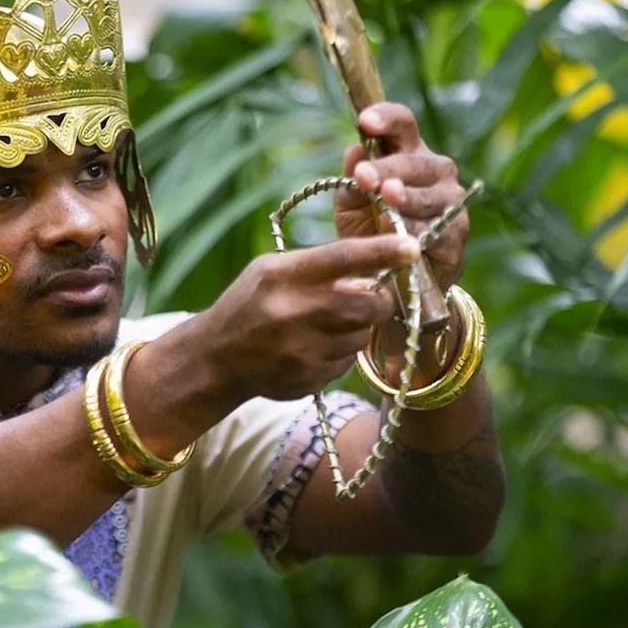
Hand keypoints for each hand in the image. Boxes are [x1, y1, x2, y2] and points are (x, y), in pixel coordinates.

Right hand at [198, 235, 419, 402]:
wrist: (215, 358)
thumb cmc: (249, 303)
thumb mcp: (271, 271)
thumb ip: (317, 267)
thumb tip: (372, 271)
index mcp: (282, 277)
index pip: (342, 258)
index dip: (382, 252)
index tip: (412, 248)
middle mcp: (292, 313)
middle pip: (367, 305)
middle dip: (379, 299)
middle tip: (372, 296)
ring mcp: (301, 351)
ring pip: (362, 336)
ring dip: (357, 327)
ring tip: (329, 323)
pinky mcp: (308, 379)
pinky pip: (347, 363)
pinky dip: (340, 352)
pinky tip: (314, 347)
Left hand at [334, 103, 468, 292]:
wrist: (389, 275)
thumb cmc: (370, 228)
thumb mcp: (351, 204)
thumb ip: (351, 181)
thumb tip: (354, 151)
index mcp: (408, 153)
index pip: (403, 124)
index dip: (386, 118)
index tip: (364, 122)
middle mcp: (436, 171)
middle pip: (416, 161)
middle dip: (388, 169)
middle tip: (364, 176)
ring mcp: (451, 202)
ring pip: (429, 197)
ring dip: (406, 198)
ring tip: (386, 199)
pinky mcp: (456, 235)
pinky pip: (437, 231)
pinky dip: (417, 232)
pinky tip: (399, 233)